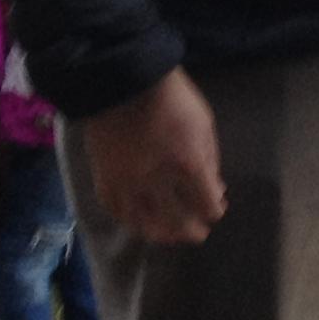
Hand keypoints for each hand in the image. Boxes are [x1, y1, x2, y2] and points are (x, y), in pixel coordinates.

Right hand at [83, 67, 223, 244]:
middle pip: (175, 221)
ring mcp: (125, 182)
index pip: (205, 204)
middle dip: (189, 231)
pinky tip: (138, 221)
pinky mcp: (103, 178)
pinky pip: (115, 209)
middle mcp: (155, 181)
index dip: (213, 211)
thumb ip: (209, 160)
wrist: (123, 82)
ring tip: (168, 236)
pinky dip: (128, 219)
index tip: (215, 209)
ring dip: (158, 233)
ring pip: (141, 222)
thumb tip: (214, 189)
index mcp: (187, 164)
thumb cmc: (173, 100)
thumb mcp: (204, 125)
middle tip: (197, 236)